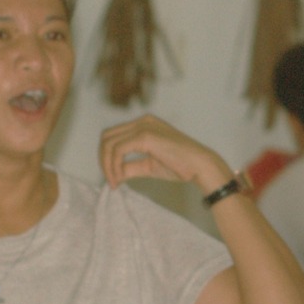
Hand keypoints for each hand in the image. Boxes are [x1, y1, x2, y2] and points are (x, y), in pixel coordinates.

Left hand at [99, 115, 230, 192]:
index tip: (114, 178)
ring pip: (109, 143)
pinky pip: (118, 150)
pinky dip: (114, 166)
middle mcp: (142, 121)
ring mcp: (143, 126)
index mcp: (144, 125)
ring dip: (107, 165)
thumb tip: (114, 174)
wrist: (200, 166)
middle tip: (111, 181)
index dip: (107, 157)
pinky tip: (120, 179)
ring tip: (115, 182)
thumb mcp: (149, 166)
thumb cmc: (181, 166)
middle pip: (106, 137)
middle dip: (103, 160)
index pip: (113, 136)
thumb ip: (131, 167)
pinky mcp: (145, 136)